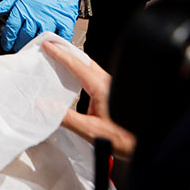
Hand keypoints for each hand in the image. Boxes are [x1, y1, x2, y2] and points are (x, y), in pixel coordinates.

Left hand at [0, 0, 81, 51]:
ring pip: (40, 37)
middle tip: (17, 47)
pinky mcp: (64, 21)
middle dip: (19, 44)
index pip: (11, 29)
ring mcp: (50, 19)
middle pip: (24, 36)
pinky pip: (61, 36)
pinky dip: (56, 42)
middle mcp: (35, 15)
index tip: (7, 44)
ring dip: (34, 44)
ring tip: (30, 47)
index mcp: (23, 9)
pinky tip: (51, 44)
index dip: (8, 39)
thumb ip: (3, 5)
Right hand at [41, 40, 135, 157]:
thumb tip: (44, 107)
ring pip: (91, 67)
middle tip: (52, 46)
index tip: (48, 46)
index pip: (77, 65)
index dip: (60, 54)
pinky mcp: (113, 93)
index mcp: (101, 88)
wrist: (145, 144)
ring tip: (60, 57)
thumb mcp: (90, 130)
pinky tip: (75, 76)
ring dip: (75, 60)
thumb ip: (65, 118)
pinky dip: (82, 70)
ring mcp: (112, 87)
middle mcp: (108, 83)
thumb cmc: (124, 139)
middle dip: (67, 52)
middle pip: (85, 61)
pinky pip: (95, 75)